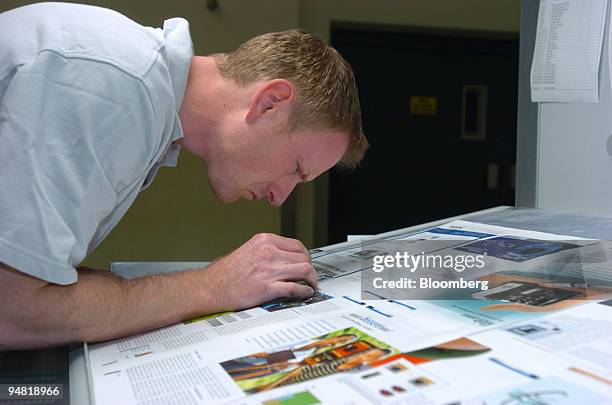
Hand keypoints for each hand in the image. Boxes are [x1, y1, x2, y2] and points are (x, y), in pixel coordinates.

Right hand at [198, 233, 316, 310]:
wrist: (209, 288)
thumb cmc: (224, 273)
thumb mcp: (247, 250)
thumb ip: (266, 251)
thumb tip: (284, 258)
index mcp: (264, 241)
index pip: (297, 245)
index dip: (305, 256)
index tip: (305, 263)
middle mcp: (268, 252)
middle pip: (303, 257)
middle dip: (310, 268)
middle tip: (309, 277)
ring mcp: (269, 270)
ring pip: (305, 270)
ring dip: (312, 279)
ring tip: (311, 285)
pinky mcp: (268, 287)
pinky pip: (296, 288)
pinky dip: (305, 292)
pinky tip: (305, 294)